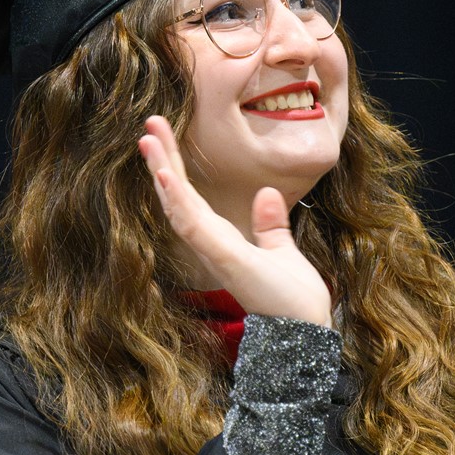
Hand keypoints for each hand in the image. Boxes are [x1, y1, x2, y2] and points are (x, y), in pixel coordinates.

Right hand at [138, 115, 332, 327]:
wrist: (306, 331)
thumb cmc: (293, 300)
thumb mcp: (283, 251)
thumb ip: (270, 225)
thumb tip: (266, 194)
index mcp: (223, 241)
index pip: (193, 198)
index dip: (176, 167)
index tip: (164, 135)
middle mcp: (211, 246)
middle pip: (179, 197)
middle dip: (163, 160)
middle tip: (149, 123)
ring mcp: (214, 252)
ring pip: (179, 206)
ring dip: (163, 172)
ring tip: (148, 139)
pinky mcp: (224, 258)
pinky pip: (194, 225)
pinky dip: (178, 199)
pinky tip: (166, 175)